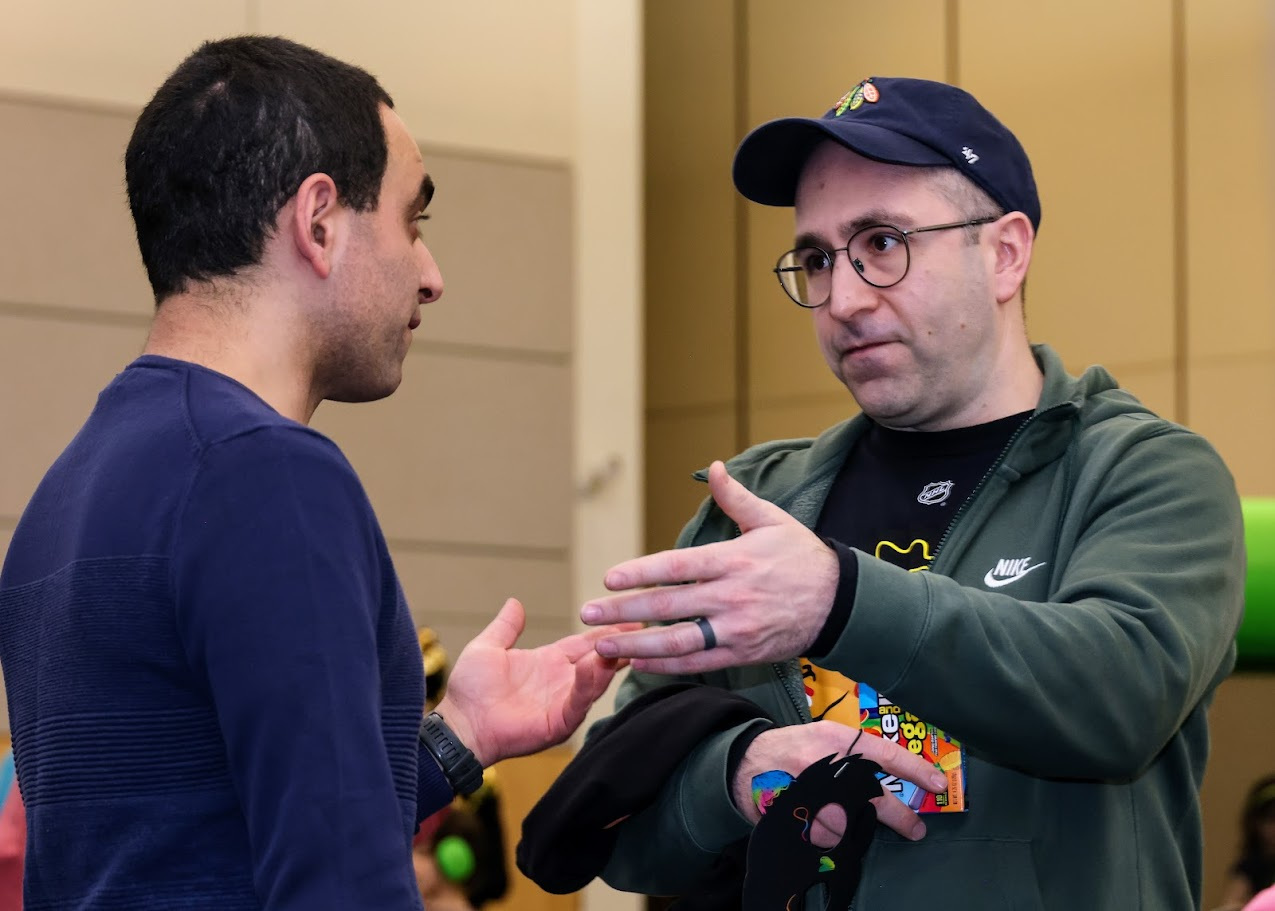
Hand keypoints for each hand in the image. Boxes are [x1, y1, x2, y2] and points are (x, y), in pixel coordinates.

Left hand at [436, 598, 635, 766]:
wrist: (459, 724)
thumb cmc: (469, 690)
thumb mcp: (488, 648)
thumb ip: (506, 627)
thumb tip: (514, 602)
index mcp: (549, 662)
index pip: (584, 643)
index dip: (605, 631)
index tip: (629, 619)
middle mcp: (561, 681)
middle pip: (598, 660)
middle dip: (619, 646)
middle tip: (643, 630)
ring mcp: (562, 702)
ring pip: (594, 681)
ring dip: (608, 663)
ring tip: (622, 644)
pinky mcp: (558, 722)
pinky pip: (578, 702)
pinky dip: (589, 685)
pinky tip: (595, 667)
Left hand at [580, 460, 838, 673]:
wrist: (841, 602)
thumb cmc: (802, 557)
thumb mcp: (772, 520)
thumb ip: (736, 497)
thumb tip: (713, 467)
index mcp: (733, 560)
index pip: (676, 567)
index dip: (640, 573)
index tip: (610, 578)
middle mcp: (731, 597)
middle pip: (667, 606)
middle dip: (623, 611)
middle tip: (588, 613)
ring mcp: (736, 629)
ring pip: (677, 641)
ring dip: (636, 645)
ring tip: (603, 645)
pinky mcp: (743, 653)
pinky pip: (698, 663)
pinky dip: (666, 666)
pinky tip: (638, 662)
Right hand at [734, 721, 947, 842]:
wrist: (746, 763)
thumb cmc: (794, 747)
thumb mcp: (826, 736)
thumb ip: (857, 751)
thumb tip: (896, 774)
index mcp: (837, 740)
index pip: (886, 754)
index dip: (915, 770)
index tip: (938, 784)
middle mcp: (827, 766)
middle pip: (875, 796)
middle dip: (900, 816)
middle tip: (916, 828)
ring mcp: (812, 794)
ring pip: (853, 821)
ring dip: (861, 827)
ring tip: (863, 826)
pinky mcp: (799, 817)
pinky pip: (830, 836)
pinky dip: (838, 837)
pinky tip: (835, 831)